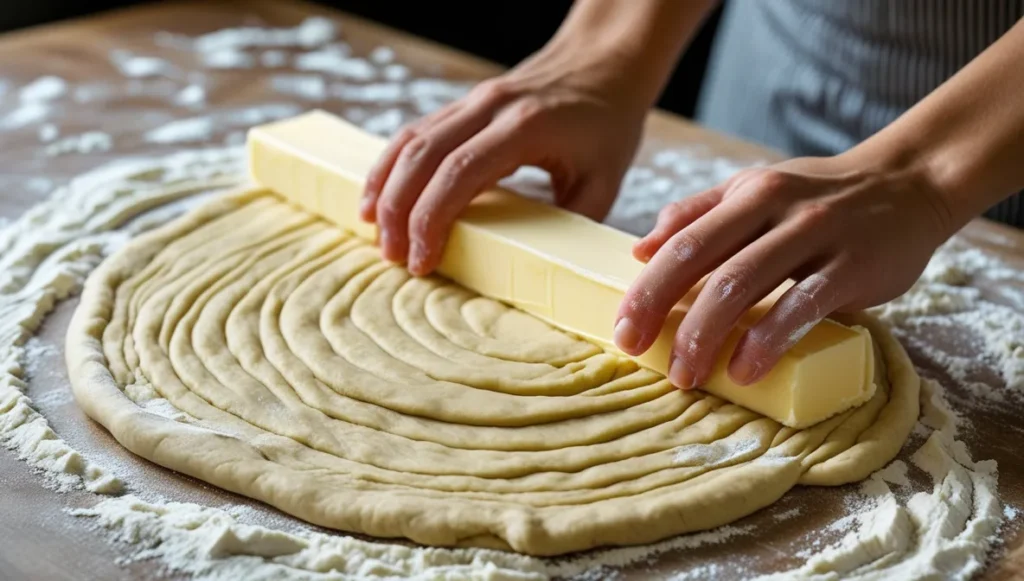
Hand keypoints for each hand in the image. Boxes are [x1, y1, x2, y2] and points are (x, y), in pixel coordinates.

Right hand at [359, 40, 648, 275]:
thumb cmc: (607, 124)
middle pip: (423, 156)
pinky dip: (390, 165)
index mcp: (525, 127)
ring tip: (376, 233)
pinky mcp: (463, 103)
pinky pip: (415, 132)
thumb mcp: (604, 181)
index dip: (431, 219)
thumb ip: (570, 224)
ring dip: (385, 187)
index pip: (459, 172)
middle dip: (398, 211)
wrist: (603, 63)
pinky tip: (378, 196)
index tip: (422, 260)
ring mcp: (472, 100)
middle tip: (393, 257)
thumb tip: (540, 270)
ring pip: (410, 140)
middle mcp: (490, 107)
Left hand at [613, 154, 953, 389]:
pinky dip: (768, 340)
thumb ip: (698, 213)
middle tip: (640, 355)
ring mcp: (815, 235)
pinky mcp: (852, 266)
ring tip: (687, 374)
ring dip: (707, 334)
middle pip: (706, 264)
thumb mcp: (755, 187)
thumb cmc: (820, 195)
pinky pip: (802, 306)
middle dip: (664, 313)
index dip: (647, 288)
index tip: (622, 330)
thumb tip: (640, 249)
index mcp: (746, 194)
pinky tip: (745, 369)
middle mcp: (775, 209)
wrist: (909, 183)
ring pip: (745, 284)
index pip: (683, 242)